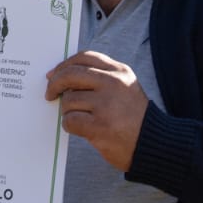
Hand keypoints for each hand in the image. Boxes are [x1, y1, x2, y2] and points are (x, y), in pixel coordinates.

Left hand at [44, 51, 147, 171]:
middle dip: (55, 84)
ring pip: (68, 100)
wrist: (153, 144)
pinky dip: (70, 125)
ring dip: (67, 110)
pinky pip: (70, 120)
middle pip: (71, 75)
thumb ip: (101, 78)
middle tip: (50, 94)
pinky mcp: (99, 126)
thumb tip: (63, 76)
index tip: (54, 74)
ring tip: (80, 118)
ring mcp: (106, 105)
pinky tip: (80, 129)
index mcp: (120, 72)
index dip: (64, 65)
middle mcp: (113, 84)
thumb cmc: (134, 118)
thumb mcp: (125, 88)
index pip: (85, 57)